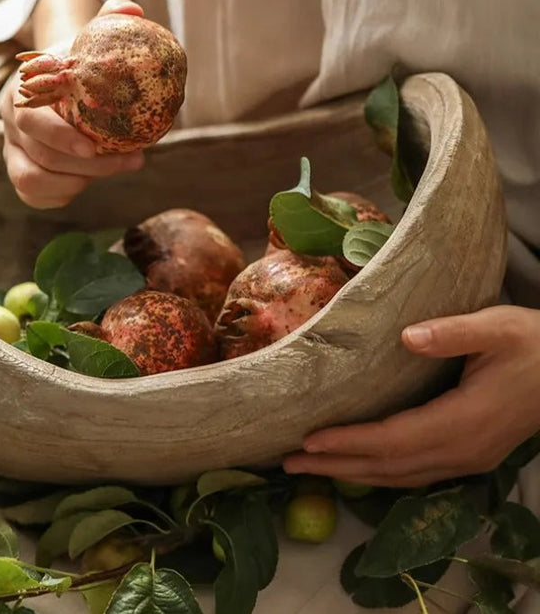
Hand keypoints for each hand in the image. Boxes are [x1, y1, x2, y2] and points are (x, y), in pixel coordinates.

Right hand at [1, 0, 145, 208]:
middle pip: (39, 156)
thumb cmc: (80, 60)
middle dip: (89, 166)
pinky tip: (89, 181)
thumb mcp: (92, 36)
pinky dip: (61, 195)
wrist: (57, 77)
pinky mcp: (21, 171)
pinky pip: (32, 194)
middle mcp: (11, 125)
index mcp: (23, 93)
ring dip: (77, 182)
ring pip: (32, 180)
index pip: (32, 121)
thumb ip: (111, 18)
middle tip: (133, 161)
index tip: (95, 146)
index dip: (60, 138)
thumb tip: (132, 12)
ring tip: (115, 169)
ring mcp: (13, 150)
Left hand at [283, 305, 539, 487]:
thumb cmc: (533, 345)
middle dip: (336, 464)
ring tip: (310, 467)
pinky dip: (379, 474)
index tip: (309, 439)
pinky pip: (414, 474)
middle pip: (389, 466)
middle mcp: (462, 450)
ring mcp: (468, 459)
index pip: (394, 439)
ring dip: (352, 473)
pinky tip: (357, 468)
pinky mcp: (469, 457)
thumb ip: (453, 333)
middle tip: (288, 461)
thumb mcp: (498, 327)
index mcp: (465, 421)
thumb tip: (408, 337)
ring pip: (400, 477)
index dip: (350, 442)